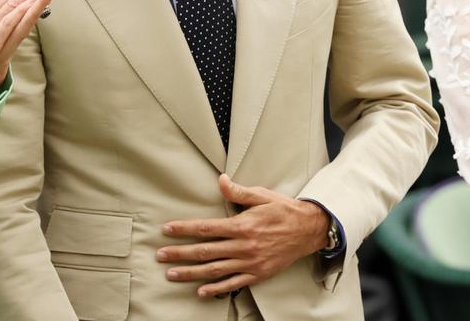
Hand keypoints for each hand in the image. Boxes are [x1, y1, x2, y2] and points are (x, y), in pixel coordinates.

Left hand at [157, 174, 328, 296]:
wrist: (308, 230)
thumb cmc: (283, 211)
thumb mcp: (262, 196)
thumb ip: (238, 191)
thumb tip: (221, 180)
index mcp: (242, 225)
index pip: (206, 228)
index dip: (184, 229)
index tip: (167, 230)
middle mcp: (243, 246)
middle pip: (205, 251)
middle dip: (180, 253)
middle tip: (161, 255)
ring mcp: (250, 262)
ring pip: (215, 269)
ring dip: (191, 273)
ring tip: (172, 274)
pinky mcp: (258, 273)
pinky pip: (233, 283)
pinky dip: (216, 288)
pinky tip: (200, 291)